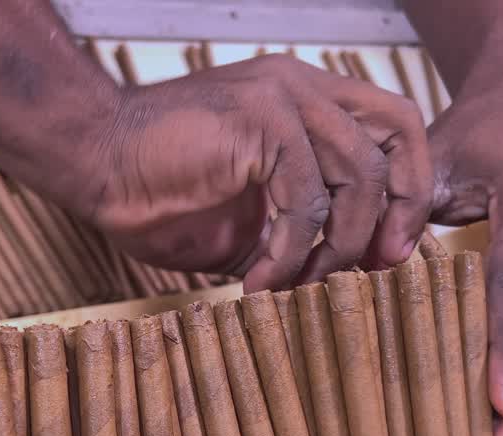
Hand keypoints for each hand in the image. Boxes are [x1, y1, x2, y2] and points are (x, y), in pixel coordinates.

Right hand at [70, 54, 432, 291]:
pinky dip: (289, 252)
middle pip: (398, 133)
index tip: (392, 251)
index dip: (408, 189)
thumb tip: (349, 269)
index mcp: (305, 98)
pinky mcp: (260, 120)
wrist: (95, 164)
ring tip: (297, 284)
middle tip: (379, 265)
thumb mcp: (251, 218)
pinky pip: (305, 199)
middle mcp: (302, 85)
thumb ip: (301, 229)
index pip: (392, 126)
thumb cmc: (160, 190)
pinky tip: (260, 278)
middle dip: (400, 207)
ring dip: (336, 246)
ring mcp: (283, 95)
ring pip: (358, 175)